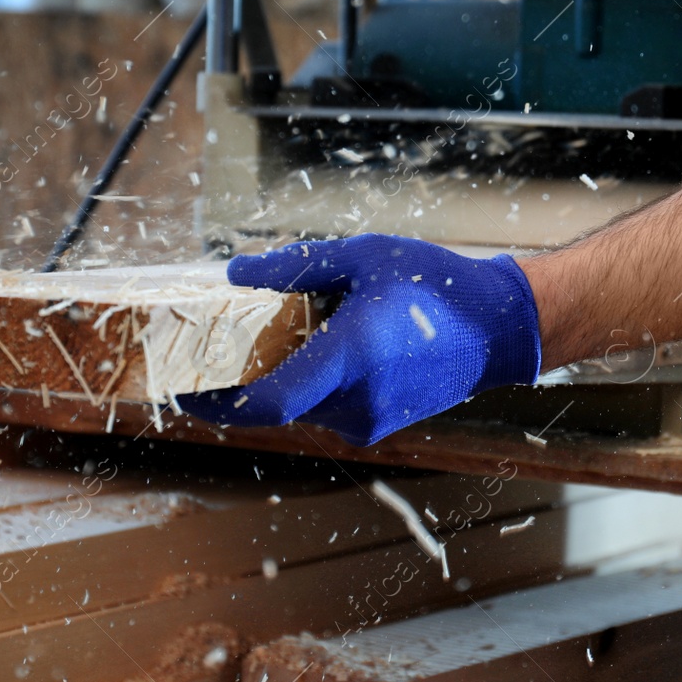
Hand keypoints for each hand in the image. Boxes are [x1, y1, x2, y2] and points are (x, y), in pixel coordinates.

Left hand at [179, 235, 540, 445]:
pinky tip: (329, 346)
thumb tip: (236, 272)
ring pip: (300, 406)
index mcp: (350, 357)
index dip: (216, 404)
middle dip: (244, 379)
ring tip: (292, 331)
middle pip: (275, 403)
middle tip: (217, 347)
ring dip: (283, 377)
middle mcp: (356, 399)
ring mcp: (369, 419)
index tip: (182, 390)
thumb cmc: (437, 286)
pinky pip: (326, 408)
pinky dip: (313, 383)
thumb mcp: (365, 257)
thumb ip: (297, 266)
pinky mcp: (379, 425)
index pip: (266, 403)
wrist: (500, 330)